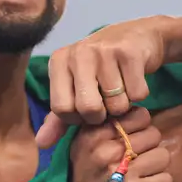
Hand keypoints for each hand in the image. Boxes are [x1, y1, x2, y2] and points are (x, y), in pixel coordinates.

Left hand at [38, 18, 167, 148]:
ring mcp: (104, 50)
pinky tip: (135, 79)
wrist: (138, 37)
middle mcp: (78, 53)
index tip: (87, 108)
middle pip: (88, 108)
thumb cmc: (101, 68)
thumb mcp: (75, 88)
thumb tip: (41, 144)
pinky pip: (138, 94)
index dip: (78, 117)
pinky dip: (140, 94)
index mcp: (59, 61)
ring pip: (116, 104)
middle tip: (107, 103)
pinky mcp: (130, 52)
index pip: (61, 109)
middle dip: (102, 115)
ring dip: (124, 105)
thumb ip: (58, 118)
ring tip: (122, 88)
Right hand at [68, 106, 170, 181]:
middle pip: (153, 134)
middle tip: (135, 162)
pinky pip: (166, 178)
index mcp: (94, 133)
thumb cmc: (85, 178)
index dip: (141, 127)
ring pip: (162, 155)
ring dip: (155, 167)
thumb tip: (134, 107)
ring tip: (140, 176)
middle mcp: (107, 149)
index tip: (132, 141)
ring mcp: (123, 171)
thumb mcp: (82, 146)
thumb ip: (104, 125)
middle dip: (148, 148)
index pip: (139, 114)